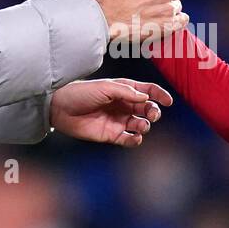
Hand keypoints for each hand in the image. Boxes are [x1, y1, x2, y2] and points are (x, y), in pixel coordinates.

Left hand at [50, 78, 172, 147]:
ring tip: (140, 125)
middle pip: (148, 109)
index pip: (148, 91)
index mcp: (124, 90)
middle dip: (154, 112)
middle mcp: (124, 105)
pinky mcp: (112, 134)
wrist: (60, 108)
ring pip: (141, 125)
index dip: (160, 95)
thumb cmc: (81, 93)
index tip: (168, 101)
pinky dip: (135, 140)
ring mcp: (118, 120)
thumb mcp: (105, 87)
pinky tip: (134, 137)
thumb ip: (127, 92)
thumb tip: (146, 98)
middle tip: (152, 114)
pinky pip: (129, 139)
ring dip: (145, 126)